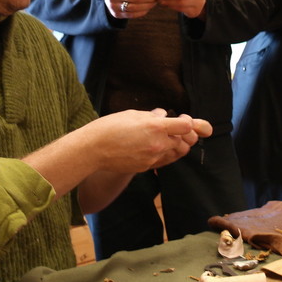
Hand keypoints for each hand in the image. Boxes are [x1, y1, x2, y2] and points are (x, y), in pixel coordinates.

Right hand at [88, 108, 210, 172]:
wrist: (93, 150)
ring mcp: (153, 158)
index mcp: (155, 127)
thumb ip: (151, 116)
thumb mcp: (132, 114)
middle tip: (178, 128)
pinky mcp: (147, 167)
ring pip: (177, 153)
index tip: (182, 118)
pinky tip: (158, 146)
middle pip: (186, 142)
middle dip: (186, 134)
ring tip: (168, 137)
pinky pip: (165, 161)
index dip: (188, 122)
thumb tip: (163, 115)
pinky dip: (167, 153)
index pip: (186, 126)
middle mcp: (158, 144)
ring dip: (178, 145)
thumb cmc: (109, 128)